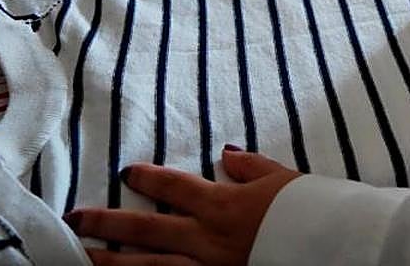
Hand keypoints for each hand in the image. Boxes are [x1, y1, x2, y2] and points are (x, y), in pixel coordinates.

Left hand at [66, 146, 299, 264]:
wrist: (333, 247)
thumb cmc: (311, 212)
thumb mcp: (284, 181)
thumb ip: (253, 168)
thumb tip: (228, 155)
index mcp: (225, 205)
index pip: (176, 188)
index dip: (150, 179)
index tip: (127, 171)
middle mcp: (208, 239)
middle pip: (148, 230)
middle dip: (109, 223)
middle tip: (76, 218)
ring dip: (112, 262)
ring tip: (82, 257)